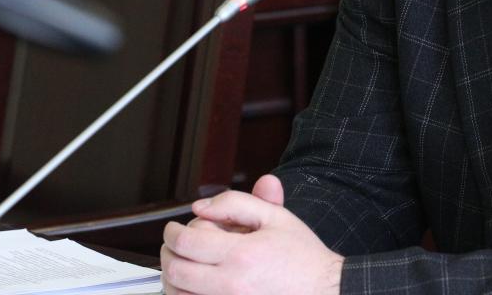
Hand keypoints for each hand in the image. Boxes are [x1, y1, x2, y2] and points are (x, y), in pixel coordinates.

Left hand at [161, 174, 343, 294]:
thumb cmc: (301, 256)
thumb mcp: (276, 217)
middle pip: (176, 270)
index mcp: (241, 254)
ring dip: (172, 277)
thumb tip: (201, 207)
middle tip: (173, 245)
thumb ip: (236, 204)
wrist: (324, 290)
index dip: (171, 232)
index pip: (186, 243)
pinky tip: (194, 286)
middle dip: (167, 253)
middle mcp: (230, 285)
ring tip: (183, 265)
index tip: (172, 229)